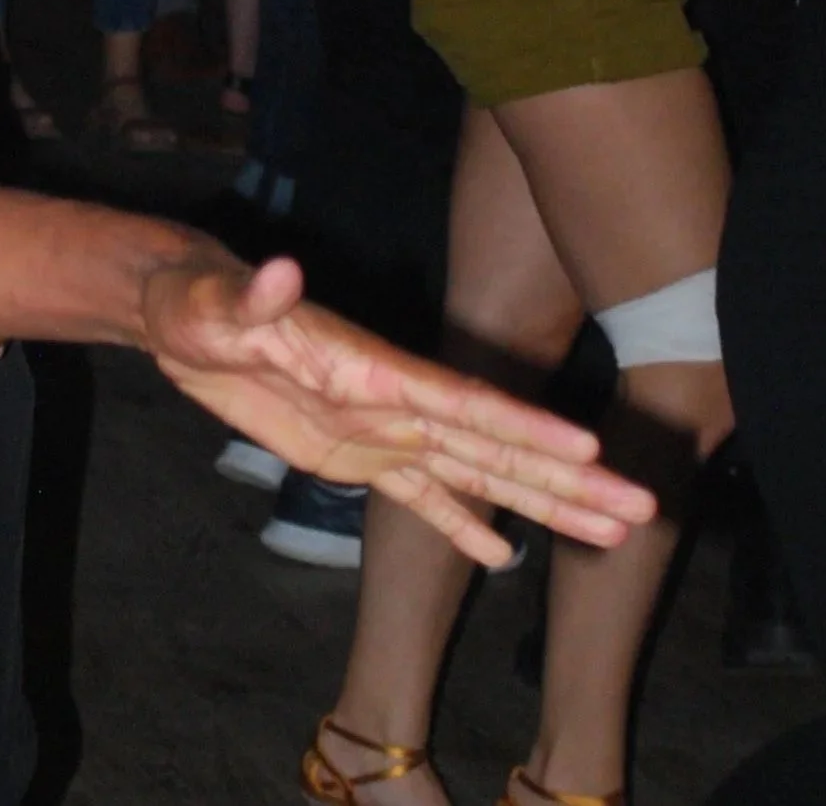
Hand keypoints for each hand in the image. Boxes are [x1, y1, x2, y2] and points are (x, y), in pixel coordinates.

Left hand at [141, 252, 657, 567]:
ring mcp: (377, 430)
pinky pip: (418, 497)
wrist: (181, 314)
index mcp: (370, 368)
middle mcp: (391, 399)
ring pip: (475, 473)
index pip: (462, 400)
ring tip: (612, 533)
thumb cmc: (195, 304)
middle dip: (568, 476)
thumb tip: (282, 270)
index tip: (591, 446)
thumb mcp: (213, 305)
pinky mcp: (349, 456)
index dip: (524, 426)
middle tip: (644, 506)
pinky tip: (504, 556)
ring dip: (542, 502)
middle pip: (493, 444)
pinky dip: (461, 524)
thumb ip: (254, 297)